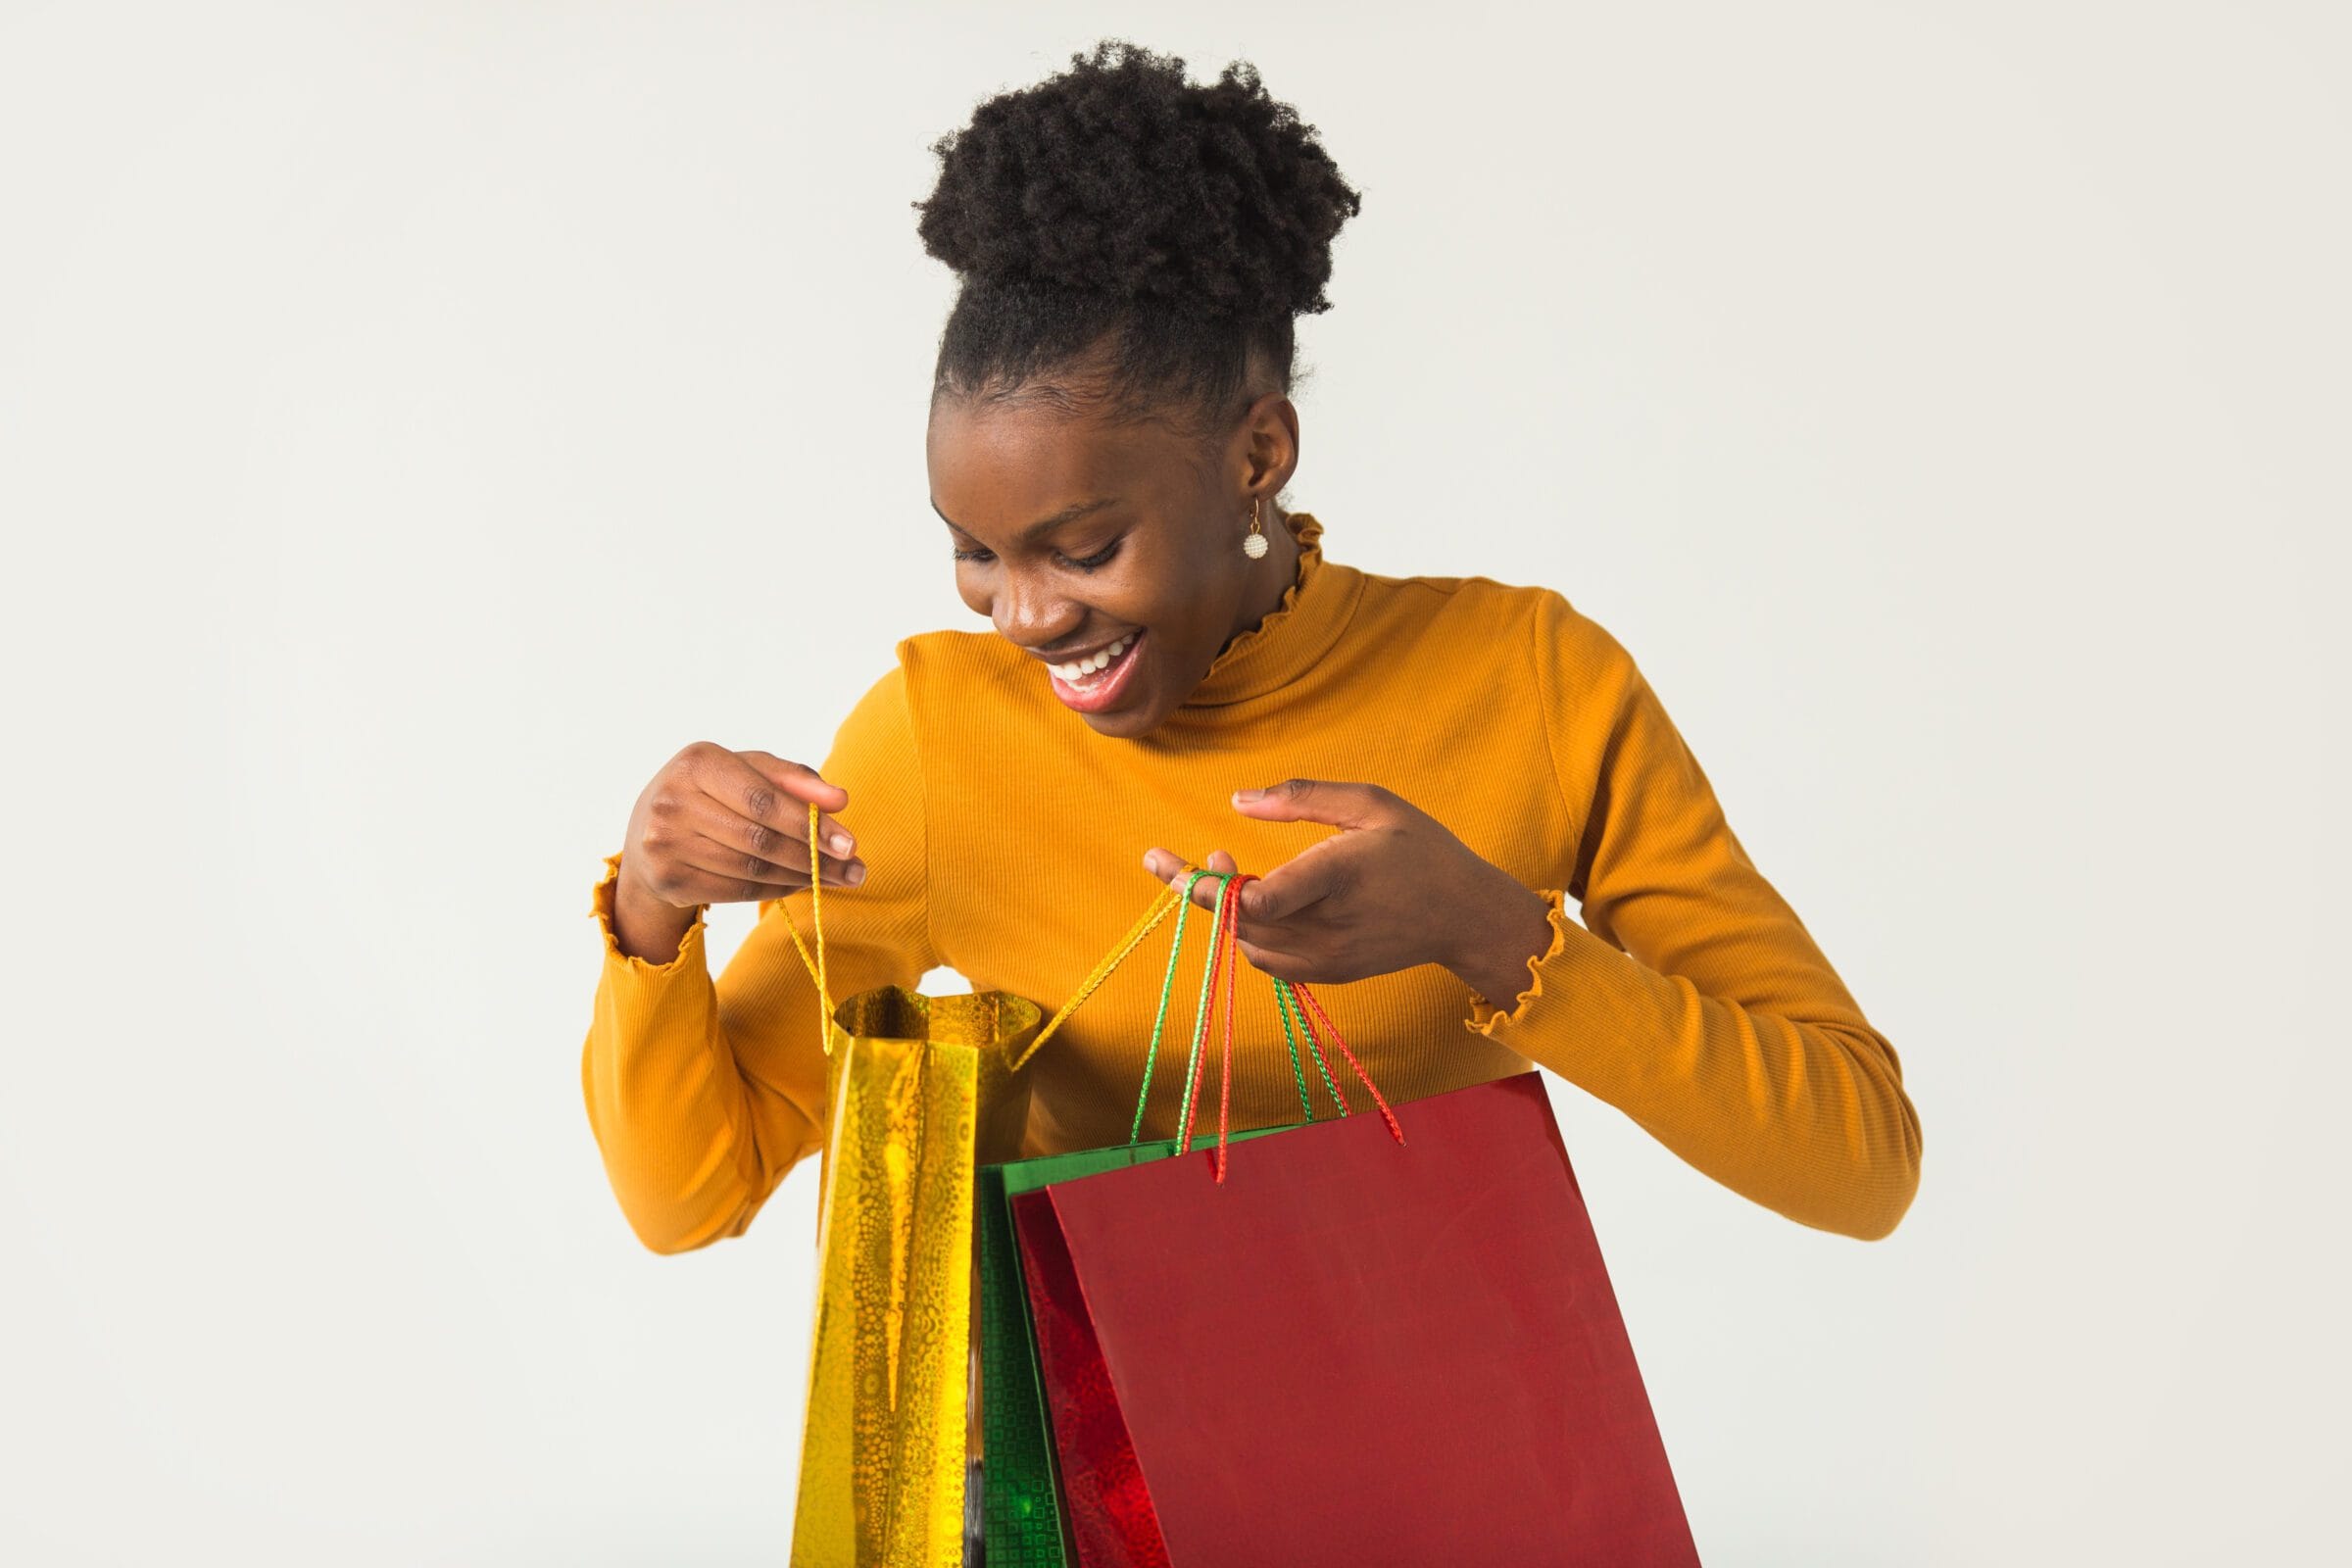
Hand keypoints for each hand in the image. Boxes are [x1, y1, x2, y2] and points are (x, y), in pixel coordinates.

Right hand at [621, 743, 866, 908]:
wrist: (647, 834)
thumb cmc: (713, 794)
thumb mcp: (749, 772)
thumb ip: (795, 781)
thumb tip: (840, 801)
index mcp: (698, 762)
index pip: (763, 800)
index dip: (808, 824)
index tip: (850, 843)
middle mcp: (673, 800)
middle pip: (760, 839)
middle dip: (815, 857)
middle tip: (856, 869)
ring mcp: (664, 843)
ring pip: (752, 870)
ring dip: (802, 877)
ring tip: (836, 879)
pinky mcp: (667, 879)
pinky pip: (737, 892)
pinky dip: (777, 890)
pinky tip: (800, 884)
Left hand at [1140, 779, 1552, 992]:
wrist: (1466, 917)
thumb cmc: (1420, 849)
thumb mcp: (1371, 803)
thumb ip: (1301, 798)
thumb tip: (1237, 800)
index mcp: (1339, 875)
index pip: (1261, 899)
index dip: (1215, 888)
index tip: (1192, 859)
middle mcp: (1329, 925)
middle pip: (1239, 921)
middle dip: (1201, 890)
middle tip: (1190, 855)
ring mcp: (1329, 957)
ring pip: (1248, 943)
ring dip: (1223, 911)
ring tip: (1223, 868)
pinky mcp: (1330, 974)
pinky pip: (1268, 961)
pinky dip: (1248, 933)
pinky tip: (1253, 902)